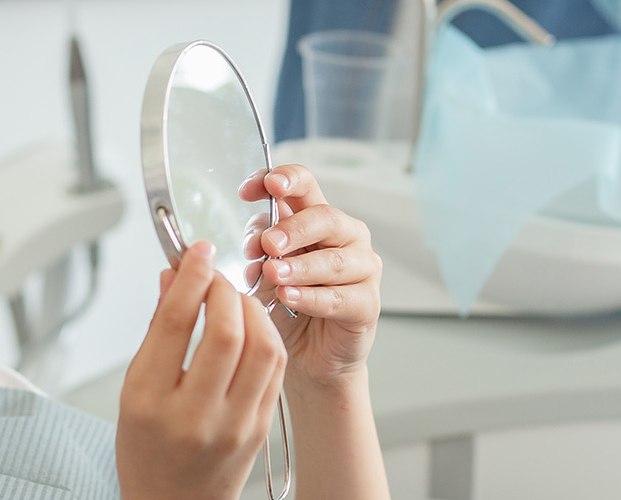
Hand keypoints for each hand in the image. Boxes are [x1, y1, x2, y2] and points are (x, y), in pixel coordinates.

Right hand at [118, 242, 287, 499]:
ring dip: (252, 310)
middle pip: (225, 331)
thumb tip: (171, 278)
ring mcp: (234, 424)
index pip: (176, 323)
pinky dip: (266, 337)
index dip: (191, 276)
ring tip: (235, 300)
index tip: (197, 253)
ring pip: (262, 348)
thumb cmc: (147, 451)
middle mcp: (195, 415)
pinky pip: (274, 370)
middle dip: (225, 290)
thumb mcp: (133, 391)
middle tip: (216, 275)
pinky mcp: (261, 428)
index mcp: (151, 402)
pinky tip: (252, 326)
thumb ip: (156, 331)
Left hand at [240, 163, 381, 389]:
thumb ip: (261, 249)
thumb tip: (255, 238)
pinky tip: (289, 298)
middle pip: (325, 217)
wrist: (305, 356)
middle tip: (267, 243)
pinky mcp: (367, 304)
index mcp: (316, 220)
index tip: (252, 189)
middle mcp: (346, 237)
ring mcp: (362, 270)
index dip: (282, 179)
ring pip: (335, 260)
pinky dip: (312, 297)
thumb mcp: (264, 270)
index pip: (305, 185)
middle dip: (293, 228)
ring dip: (300, 266)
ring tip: (273, 274)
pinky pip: (340, 298)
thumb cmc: (287, 306)